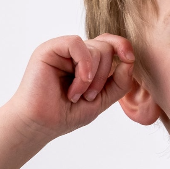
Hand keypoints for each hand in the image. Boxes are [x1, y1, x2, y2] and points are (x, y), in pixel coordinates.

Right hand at [8, 34, 134, 139]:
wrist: (40, 124)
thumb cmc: (65, 114)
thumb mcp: (101, 100)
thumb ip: (119, 83)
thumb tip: (130, 61)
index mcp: (87, 63)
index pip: (109, 44)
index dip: (122, 47)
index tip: (130, 59)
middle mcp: (75, 54)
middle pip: (106, 47)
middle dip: (105, 76)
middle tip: (88, 97)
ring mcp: (62, 50)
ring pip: (95, 47)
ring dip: (93, 78)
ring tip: (76, 95)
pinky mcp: (50, 49)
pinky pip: (77, 44)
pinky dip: (83, 67)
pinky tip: (76, 86)